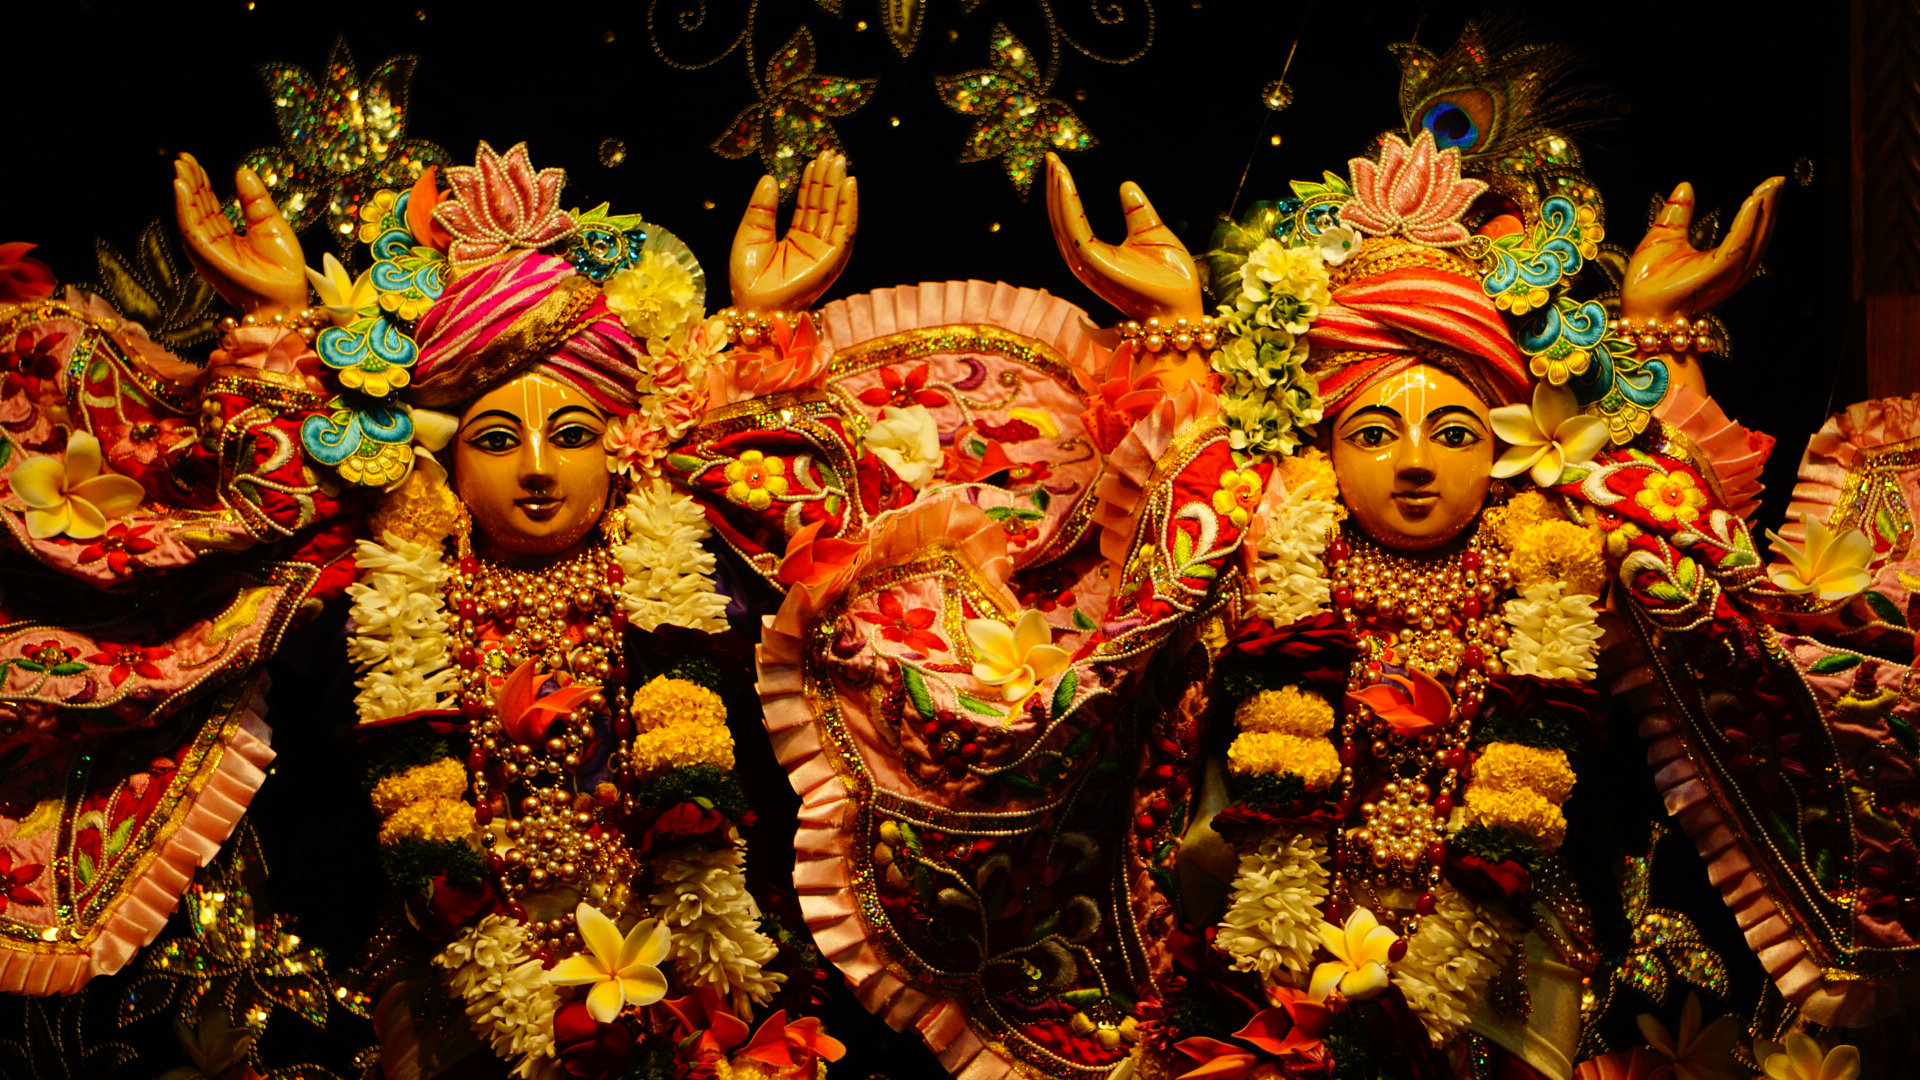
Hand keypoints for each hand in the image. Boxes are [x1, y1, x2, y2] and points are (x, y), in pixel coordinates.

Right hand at [172, 153, 308, 318]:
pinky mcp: (207, 256)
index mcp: (227, 237)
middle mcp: (213, 243)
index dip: (201, 183)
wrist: (286, 298)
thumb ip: (254, 200)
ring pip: (189, 215)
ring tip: (179, 168)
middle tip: (182, 158)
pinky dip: (183, 207)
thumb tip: (241, 171)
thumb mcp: (271, 224)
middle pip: (196, 207)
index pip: (209, 205)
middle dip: (189, 182)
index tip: (192, 161)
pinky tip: (181, 187)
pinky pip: (190, 228)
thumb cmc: (282, 269)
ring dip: (182, 191)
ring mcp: (208, 250)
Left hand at [730, 152, 856, 313]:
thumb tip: (771, 179)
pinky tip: (849, 186)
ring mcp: (824, 253)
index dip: (811, 183)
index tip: (813, 161)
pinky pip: (844, 229)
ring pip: (835, 214)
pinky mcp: (832, 260)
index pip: (807, 206)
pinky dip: (848, 207)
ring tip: (839, 162)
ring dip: (838, 188)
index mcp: (794, 241)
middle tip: (830, 154)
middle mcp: (813, 246)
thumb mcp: (750, 235)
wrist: (755, 308)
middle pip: (823, 206)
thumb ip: (762, 209)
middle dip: (827, 180)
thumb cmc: (749, 280)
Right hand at [1044, 152, 1201, 321]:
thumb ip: (1137, 211)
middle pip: (1061, 220)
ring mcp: (1087, 266)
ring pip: (1062, 224)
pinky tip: (1065, 183)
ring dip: (1057, 193)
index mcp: (1097, 255)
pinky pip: (1074, 231)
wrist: (1181, 309)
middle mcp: (1085, 262)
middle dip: (1055, 189)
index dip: (1064, 193)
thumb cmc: (1171, 280)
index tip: (1059, 166)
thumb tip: (1125, 184)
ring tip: (1056, 165)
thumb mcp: (1152, 233)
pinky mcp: (1093, 266)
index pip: (1072, 220)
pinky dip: (1067, 206)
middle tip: (1051, 157)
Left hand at [1621, 177, 1783, 322]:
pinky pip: (1738, 245)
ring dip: (1766, 210)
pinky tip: (1752, 202)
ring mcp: (1726, 272)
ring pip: (1756, 237)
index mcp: (1721, 260)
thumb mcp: (1663, 238)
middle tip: (1777, 179)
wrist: (1639, 311)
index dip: (1759, 207)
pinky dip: (1747, 223)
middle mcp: (1730, 268)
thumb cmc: (1648, 283)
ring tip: (1770, 186)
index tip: (1768, 184)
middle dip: (1770, 205)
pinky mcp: (1718, 273)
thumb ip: (1678, 213)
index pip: (1748, 229)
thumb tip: (1686, 186)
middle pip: (1760, 232)